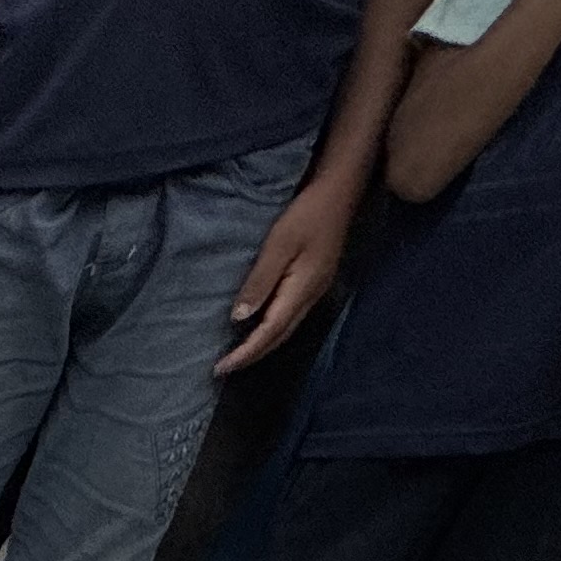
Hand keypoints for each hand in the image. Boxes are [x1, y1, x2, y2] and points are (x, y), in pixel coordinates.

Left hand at [216, 179, 354, 374]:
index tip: (220, 368)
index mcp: (303, 290)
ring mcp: (316, 290)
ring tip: (236, 356)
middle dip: (252, 355)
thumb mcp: (279, 245)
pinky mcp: (314, 281)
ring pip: (286, 329)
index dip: (245, 353)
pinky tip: (257, 329)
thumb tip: (239, 318)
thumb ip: (260, 281)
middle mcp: (312, 296)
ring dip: (261, 345)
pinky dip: (271, 329)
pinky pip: (290, 316)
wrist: (340, 192)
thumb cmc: (307, 214)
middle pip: (279, 336)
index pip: (270, 332)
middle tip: (223, 369)